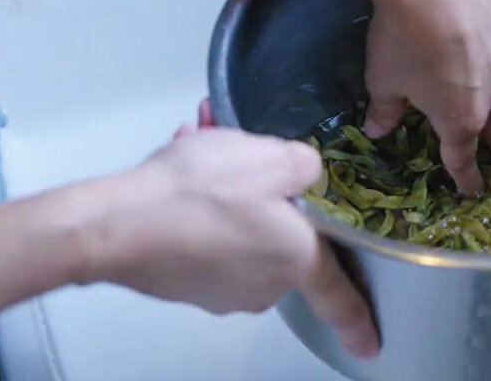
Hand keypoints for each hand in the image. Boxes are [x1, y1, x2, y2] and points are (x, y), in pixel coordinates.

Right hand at [84, 101, 378, 358]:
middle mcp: (262, 286)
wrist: (118, 223)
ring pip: (239, 230)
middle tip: (247, 156)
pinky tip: (181, 168)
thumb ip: (307, 166)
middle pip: (281, 238)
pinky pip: (205, 234)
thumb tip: (304, 175)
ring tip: (202, 146)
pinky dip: (198, 203)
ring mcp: (219, 290)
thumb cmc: (203, 191)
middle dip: (267, 197)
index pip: (338, 296)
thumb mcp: (273, 158)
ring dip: (226, 191)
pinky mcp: (183, 282)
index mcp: (296, 261)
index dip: (357, 321)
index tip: (371, 345)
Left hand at [361, 0, 490, 195]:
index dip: (467, 177)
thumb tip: (377, 130)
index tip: (473, 190)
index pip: (463, 158)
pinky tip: (480, 53)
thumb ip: (385, 110)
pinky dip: (490, 64)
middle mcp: (489, 96)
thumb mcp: (383, 80)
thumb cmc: (400, 39)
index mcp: (459, 119)